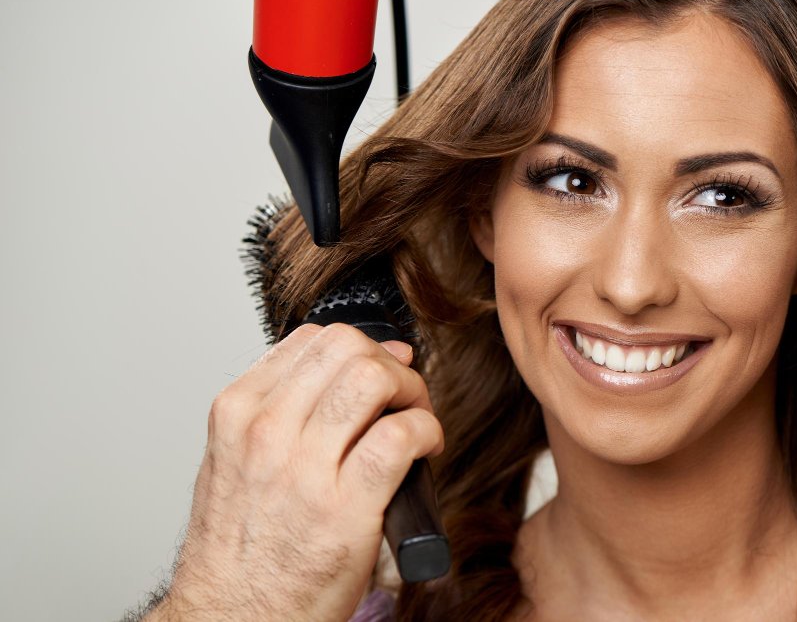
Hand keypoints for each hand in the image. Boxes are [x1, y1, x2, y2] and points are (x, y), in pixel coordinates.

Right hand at [149, 323, 443, 620]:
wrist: (234, 619)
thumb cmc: (240, 551)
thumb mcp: (234, 463)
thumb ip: (278, 413)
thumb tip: (339, 374)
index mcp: (238, 413)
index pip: (312, 338)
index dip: (360, 346)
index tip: (378, 365)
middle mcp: (266, 432)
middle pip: (347, 347)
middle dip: (389, 362)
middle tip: (402, 392)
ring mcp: (304, 468)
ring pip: (374, 378)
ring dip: (412, 391)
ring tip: (416, 417)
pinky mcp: (346, 507)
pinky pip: (401, 435)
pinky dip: (427, 430)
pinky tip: (426, 448)